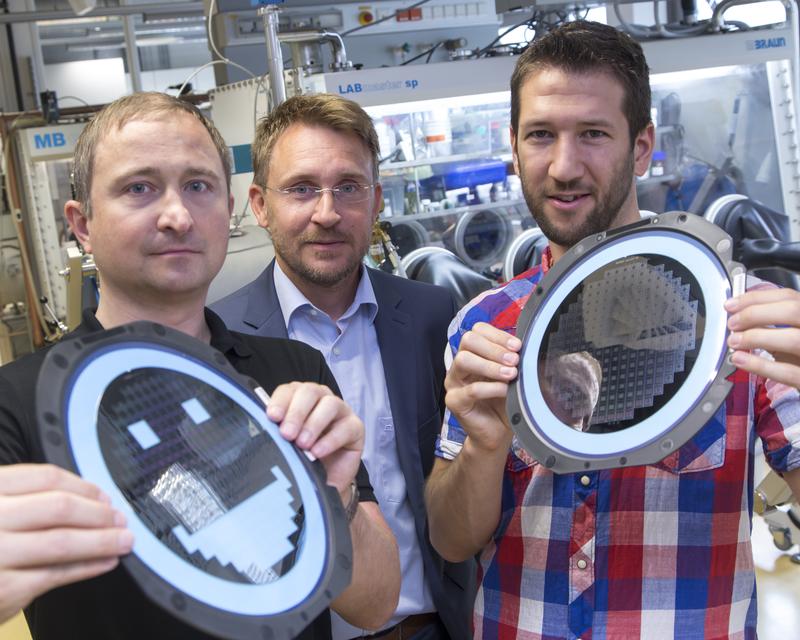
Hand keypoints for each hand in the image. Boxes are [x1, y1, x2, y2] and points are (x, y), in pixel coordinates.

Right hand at [0, 464, 132, 622]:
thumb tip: (82, 500)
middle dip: (99, 513)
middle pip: (59, 507)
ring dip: (102, 540)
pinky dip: (88, 567)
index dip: (82, 485)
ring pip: (62, 541)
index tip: (103, 494)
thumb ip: (21, 500)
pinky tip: (104, 562)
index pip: (44, 477)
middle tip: (120, 518)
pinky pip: (56, 574)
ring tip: (123, 540)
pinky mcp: (3, 589)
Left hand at [267, 382, 363, 497]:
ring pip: (330, 404)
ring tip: (303, 444)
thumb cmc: (303, 457)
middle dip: (296, 413)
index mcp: (299, 398)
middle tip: (287, 434)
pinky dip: (330, 440)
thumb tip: (262, 431)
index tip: (272, 417)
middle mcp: (320, 399)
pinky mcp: (356, 427)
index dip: (280, 401)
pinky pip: (346, 427)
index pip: (289, 390)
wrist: (325, 479)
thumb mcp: (286, 445)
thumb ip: (277, 433)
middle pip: (310, 392)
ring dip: (314, 424)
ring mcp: (341, 411)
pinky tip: (318, 452)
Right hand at [445, 322, 520, 452]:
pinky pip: (470, 389)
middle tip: (514, 360)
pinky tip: (505, 390)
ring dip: (490, 365)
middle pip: (468, 340)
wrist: (497, 432)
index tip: (517, 346)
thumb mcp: (513, 377)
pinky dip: (491, 388)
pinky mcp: (454, 401)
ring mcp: (453, 382)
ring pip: (464, 360)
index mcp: (474, 353)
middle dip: (494, 348)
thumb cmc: (505, 402)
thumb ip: (515, 362)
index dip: (498, 335)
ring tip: (511, 374)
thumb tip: (530, 348)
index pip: (478, 330)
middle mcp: (460, 364)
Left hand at [726, 287, 799, 387]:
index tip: (731, 305)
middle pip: (792, 311)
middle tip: (732, 323)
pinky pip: (788, 372)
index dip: (756, 298)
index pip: (788, 296)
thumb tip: (737, 316)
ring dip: (756, 337)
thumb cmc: (797, 354)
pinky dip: (759, 365)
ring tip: (734, 341)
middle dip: (755, 314)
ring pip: (793, 339)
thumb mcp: (787, 333)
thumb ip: (769, 323)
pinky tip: (740, 359)